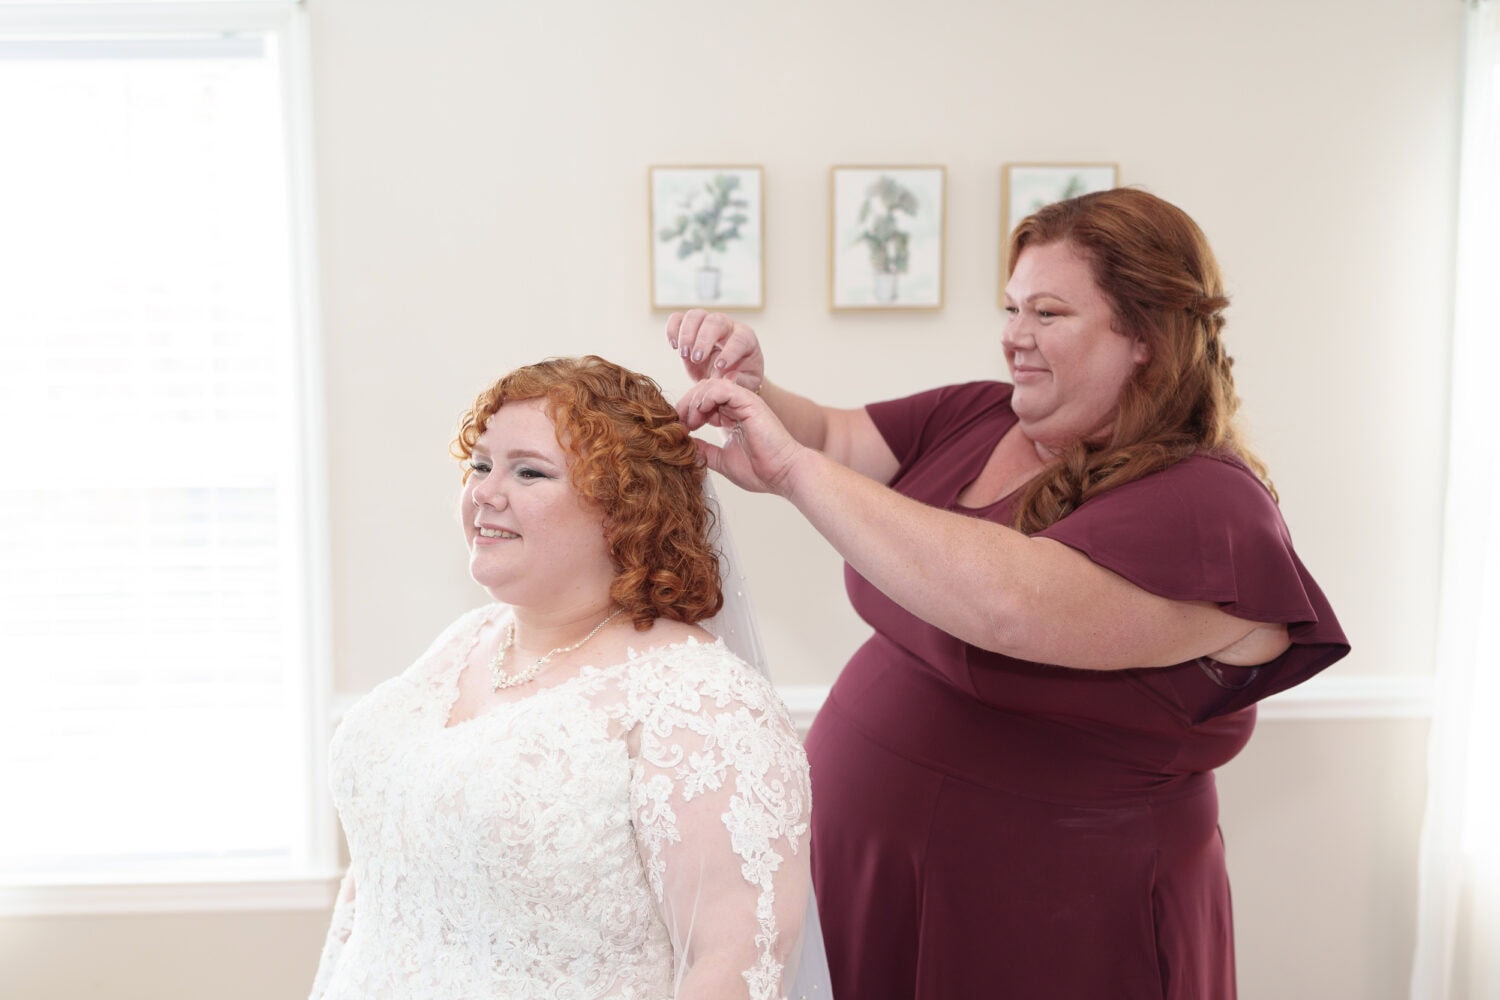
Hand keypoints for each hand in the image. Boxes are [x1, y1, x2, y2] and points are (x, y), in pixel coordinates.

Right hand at [665, 310, 764, 393]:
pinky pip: (678, 318)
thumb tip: (729, 378)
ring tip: (684, 355)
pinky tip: (674, 346)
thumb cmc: (740, 375)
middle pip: (715, 321)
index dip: (729, 351)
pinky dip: (672, 329)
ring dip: (687, 334)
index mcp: (746, 338)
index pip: (739, 339)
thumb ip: (740, 380)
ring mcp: (707, 324)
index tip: (719, 367)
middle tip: (697, 359)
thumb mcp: (747, 382)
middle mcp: (727, 326)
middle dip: (704, 339)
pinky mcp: (690, 327)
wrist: (726, 372)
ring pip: (695, 315)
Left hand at [680, 378, 802, 496]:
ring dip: (694, 400)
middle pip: (703, 390)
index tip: (678, 430)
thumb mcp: (722, 460)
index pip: (703, 402)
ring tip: (690, 420)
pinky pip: (723, 388)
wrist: (784, 474)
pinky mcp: (750, 402)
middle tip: (679, 423)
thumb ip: (705, 451)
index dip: (687, 412)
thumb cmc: (761, 471)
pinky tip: (701, 412)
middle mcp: (737, 406)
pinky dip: (707, 396)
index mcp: (732, 417)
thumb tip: (683, 448)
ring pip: (710, 385)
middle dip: (686, 404)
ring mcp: (744, 402)